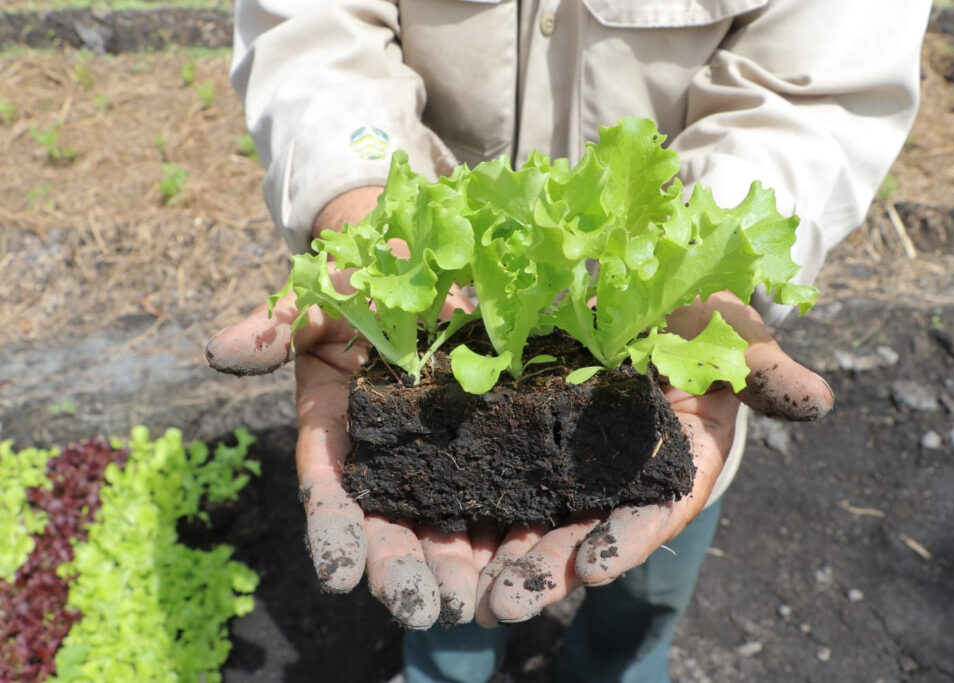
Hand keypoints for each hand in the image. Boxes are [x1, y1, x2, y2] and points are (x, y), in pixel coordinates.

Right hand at [206, 186, 491, 628]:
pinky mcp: (501, 446)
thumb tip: (221, 350)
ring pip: (452, 528)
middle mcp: (392, 460)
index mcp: (342, 434)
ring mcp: (448, 458)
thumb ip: (278, 325)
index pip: (332, 493)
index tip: (337, 572)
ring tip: (477, 608)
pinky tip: (534, 568)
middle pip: (394, 527)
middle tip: (421, 609)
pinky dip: (520, 534)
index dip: (333, 532)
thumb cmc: (368, 281)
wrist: (430, 260)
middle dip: (405, 572)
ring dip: (462, 571)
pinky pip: (512, 497)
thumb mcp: (324, 296)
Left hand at [475, 291, 833, 623]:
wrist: (648, 291)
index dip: (629, 538)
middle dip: (550, 568)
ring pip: (537, 517)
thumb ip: (763, 368)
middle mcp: (622, 474)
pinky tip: (437, 532)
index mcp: (677, 460)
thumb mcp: (732, 332)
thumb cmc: (700, 316)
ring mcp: (573, 460)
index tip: (597, 567)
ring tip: (468, 598)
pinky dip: (472, 505)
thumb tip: (817, 400)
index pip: (658, 509)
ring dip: (504, 558)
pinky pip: (498, 475)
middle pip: (587, 530)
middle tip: (506, 606)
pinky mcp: (529, 436)